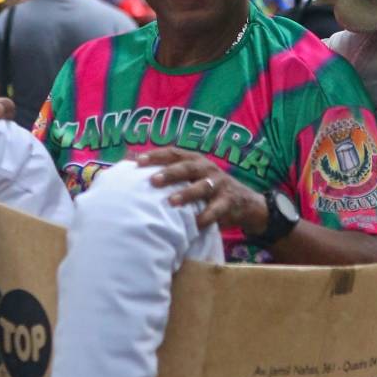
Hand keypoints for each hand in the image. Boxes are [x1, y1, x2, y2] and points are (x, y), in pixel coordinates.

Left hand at [135, 146, 267, 233]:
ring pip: (202, 186)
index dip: (156, 155)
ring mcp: (219, 184)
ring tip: (171, 202)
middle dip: (170, 173)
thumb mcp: (191, 178)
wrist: (245, 203)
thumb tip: (131, 166)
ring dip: (187, 193)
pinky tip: (196, 223)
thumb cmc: (207, 190)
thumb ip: (169, 175)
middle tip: (153, 181)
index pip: (173, 153)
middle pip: (187, 167)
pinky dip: (206, 216)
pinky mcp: (228, 201)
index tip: (138, 161)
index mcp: (194, 160)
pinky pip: (216, 209)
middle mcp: (207, 169)